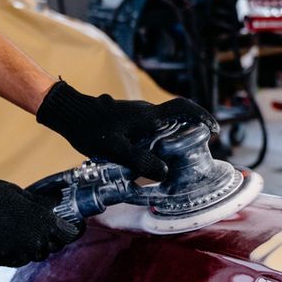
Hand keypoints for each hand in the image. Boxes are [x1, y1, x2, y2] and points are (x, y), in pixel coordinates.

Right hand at [0, 180, 79, 266]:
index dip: (73, 229)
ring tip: (26, 231)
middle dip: (53, 237)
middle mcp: (34, 242)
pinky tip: (10, 238)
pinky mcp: (4, 261)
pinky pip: (19, 258)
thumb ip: (38, 202)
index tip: (73, 225)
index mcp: (42, 223)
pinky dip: (20, 250)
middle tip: (47, 226)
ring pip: (36, 254)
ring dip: (35, 244)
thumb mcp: (16, 193)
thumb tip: (56, 200)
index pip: (69, 233)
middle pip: (53, 246)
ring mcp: (19, 254)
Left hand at [35, 81, 216, 180]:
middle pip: (176, 121)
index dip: (202, 116)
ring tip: (169, 165)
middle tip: (192, 157)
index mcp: (149, 116)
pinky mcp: (127, 122)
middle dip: (188, 136)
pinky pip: (149, 132)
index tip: (213, 130)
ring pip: (161, 128)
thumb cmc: (91, 130)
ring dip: (169, 142)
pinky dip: (155, 144)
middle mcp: (147, 113)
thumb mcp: (116, 150)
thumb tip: (164, 173)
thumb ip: (141, 161)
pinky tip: (145, 162)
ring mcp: (137, 116)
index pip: (183, 108)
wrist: (69, 114)